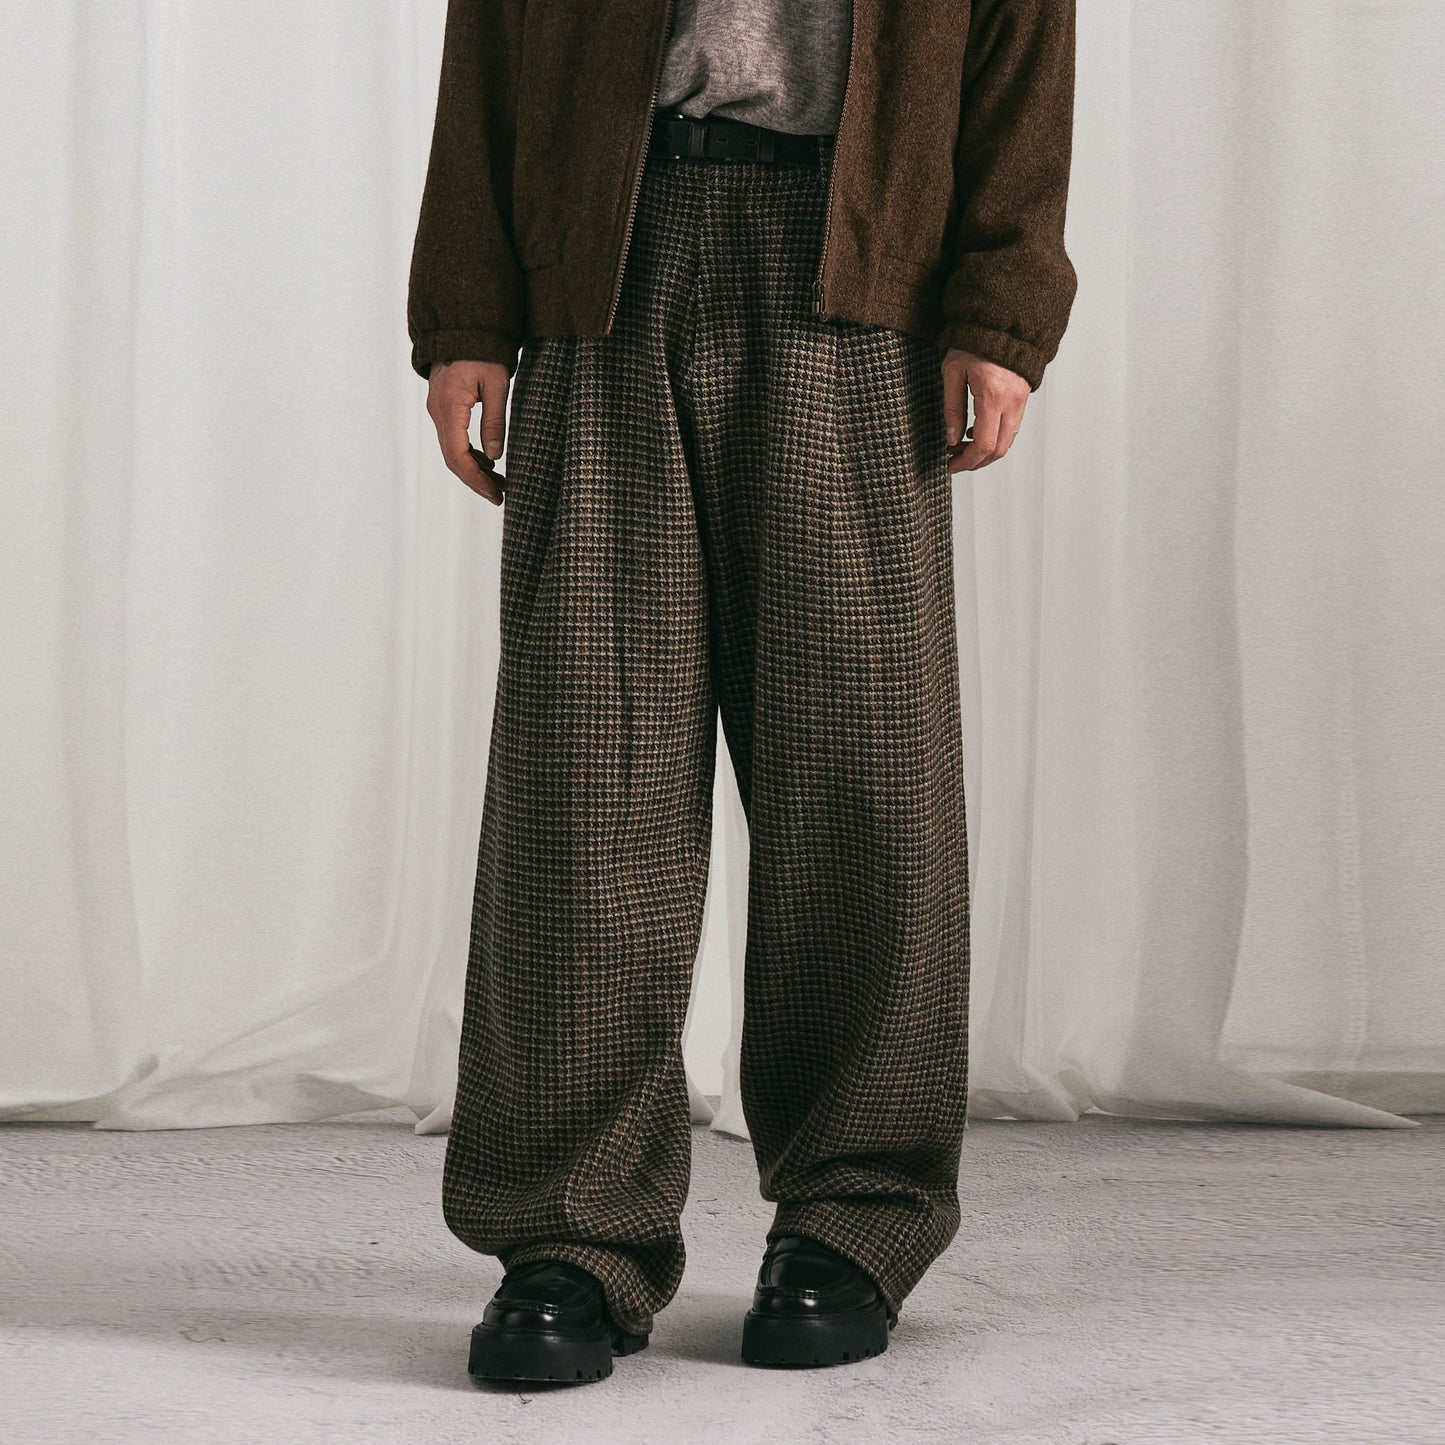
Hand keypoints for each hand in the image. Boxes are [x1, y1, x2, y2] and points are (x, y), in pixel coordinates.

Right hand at [426, 359, 510, 504]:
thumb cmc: (483, 350)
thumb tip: (494, 456)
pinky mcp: (443, 406)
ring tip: (499, 482)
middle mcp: (438, 412)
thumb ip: (494, 421)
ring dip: (473, 468)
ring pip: (452, 450)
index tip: (495, 494)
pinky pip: (453, 437)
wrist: (462, 324)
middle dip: (475, 480)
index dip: (476, 480)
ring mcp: (438, 409)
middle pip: (453, 458)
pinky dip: (469, 453)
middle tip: (500, 495)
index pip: (458, 457)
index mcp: (450, 409)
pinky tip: (488, 461)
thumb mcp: (496, 385)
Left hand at [941, 349, 1030, 473]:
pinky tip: (973, 431)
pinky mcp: (1022, 397)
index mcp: (993, 396)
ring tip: (960, 446)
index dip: (966, 461)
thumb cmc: (974, 342)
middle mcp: (1012, 402)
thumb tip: (951, 439)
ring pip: (1007, 441)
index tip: (950, 465)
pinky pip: (1011, 427)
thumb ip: (951, 408)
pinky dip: (994, 437)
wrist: (1002, 322)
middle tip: (954, 460)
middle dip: (975, 461)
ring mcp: (1021, 400)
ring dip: (984, 451)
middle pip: (998, 450)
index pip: (984, 445)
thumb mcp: (952, 373)